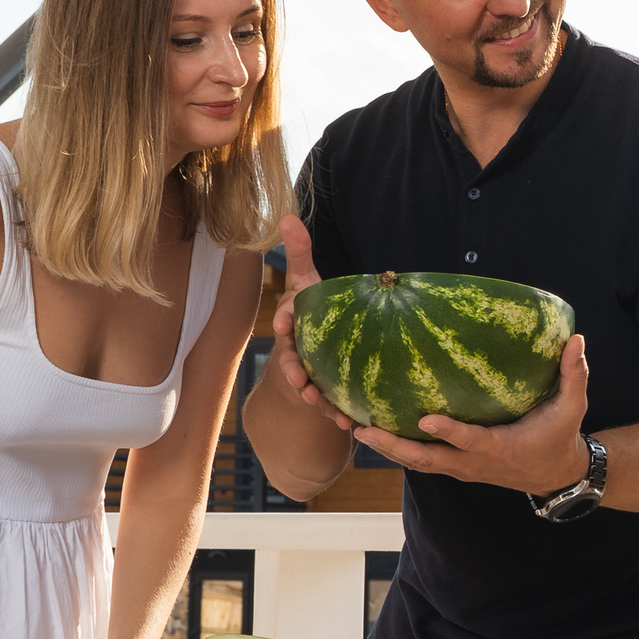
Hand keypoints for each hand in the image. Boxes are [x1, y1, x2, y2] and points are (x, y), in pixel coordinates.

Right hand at [270, 216, 353, 431]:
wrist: (316, 348)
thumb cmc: (314, 309)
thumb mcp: (308, 280)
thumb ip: (300, 251)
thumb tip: (287, 215)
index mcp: (294, 323)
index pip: (287, 318)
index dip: (286, 320)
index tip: (286, 322)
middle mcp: (297, 350)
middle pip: (292, 360)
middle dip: (293, 371)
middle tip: (300, 380)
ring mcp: (309, 373)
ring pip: (309, 387)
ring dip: (316, 399)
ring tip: (327, 408)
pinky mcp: (325, 391)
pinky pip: (329, 404)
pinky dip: (338, 413)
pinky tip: (351, 422)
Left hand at [354, 334, 592, 495]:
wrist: (555, 475)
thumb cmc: (560, 436)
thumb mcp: (572, 408)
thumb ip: (574, 375)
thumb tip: (577, 340)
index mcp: (500, 447)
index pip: (471, 440)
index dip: (449, 432)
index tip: (424, 418)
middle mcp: (475, 462)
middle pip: (428, 459)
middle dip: (395, 446)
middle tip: (364, 429)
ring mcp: (463, 468)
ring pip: (419, 463)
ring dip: (388, 449)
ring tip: (358, 429)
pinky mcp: (457, 467)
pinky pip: (423, 461)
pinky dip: (398, 451)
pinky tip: (376, 433)